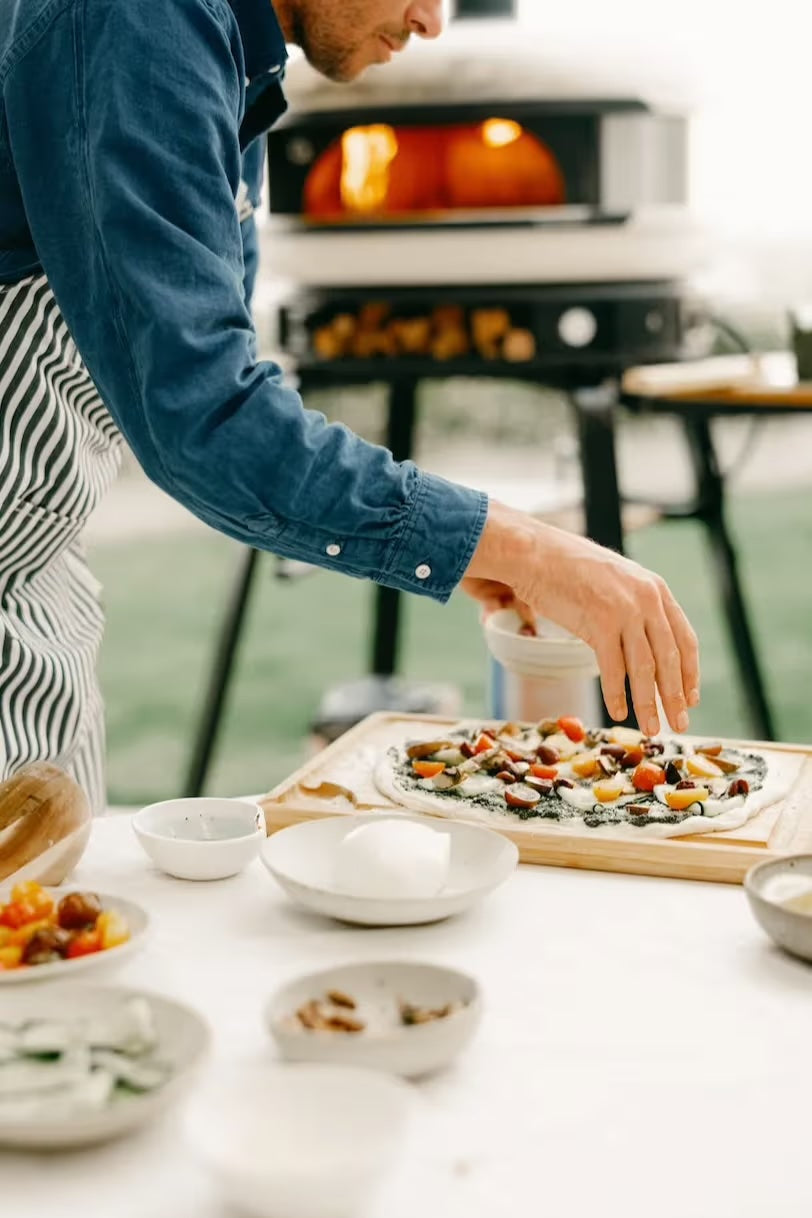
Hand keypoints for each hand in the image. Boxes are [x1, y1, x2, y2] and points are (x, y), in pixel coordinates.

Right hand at [464, 500, 699, 735]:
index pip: (684, 639)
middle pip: (669, 659)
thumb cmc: (568, 569)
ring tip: (652, 728)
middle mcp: (647, 599)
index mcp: (656, 589)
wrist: (536, 554)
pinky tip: (618, 712)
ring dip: (649, 703)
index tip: (691, 698)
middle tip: (679, 724)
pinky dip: (617, 694)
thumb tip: (641, 642)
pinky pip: (613, 668)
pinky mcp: (599, 622)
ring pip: (645, 668)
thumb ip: (634, 606)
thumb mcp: (615, 581)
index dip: (690, 673)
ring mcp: (624, 610)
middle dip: (675, 696)